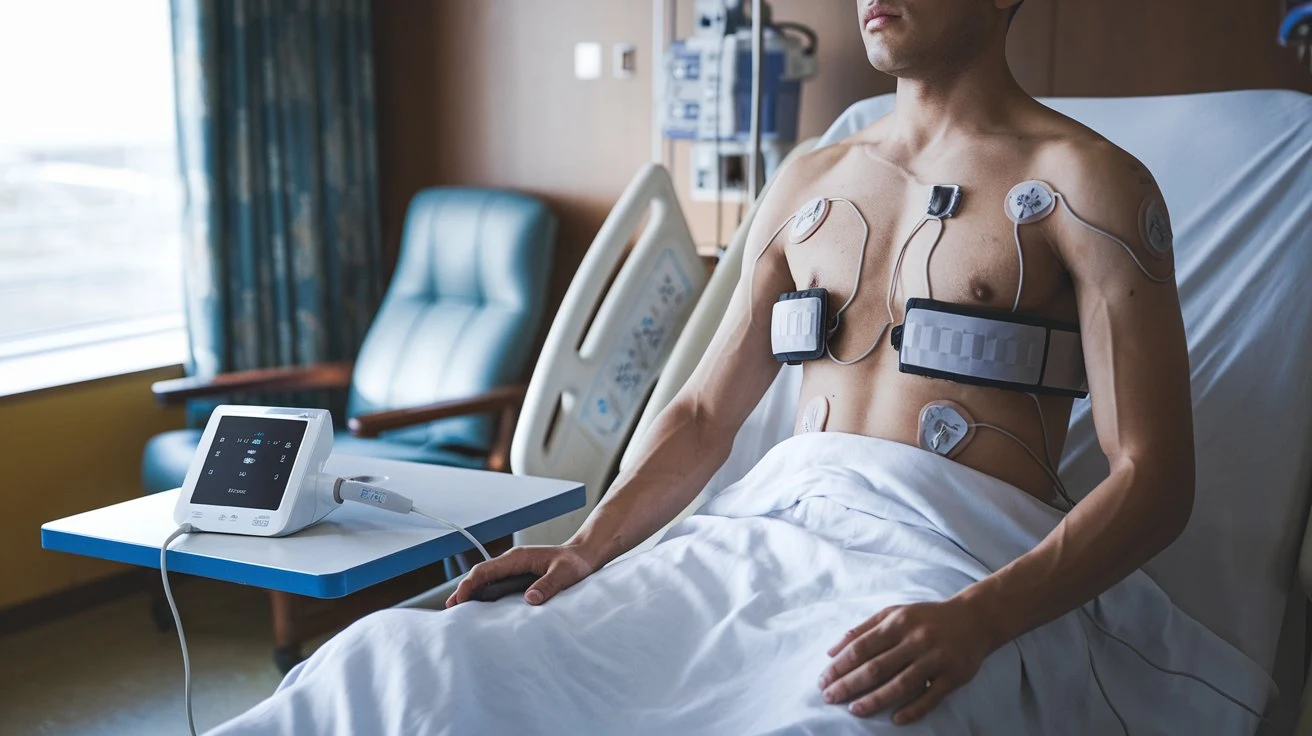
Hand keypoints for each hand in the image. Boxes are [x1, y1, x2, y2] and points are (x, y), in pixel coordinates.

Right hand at [445, 544, 597, 607]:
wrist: (584, 556)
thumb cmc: (574, 563)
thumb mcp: (565, 574)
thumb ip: (548, 584)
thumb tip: (530, 598)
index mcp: (518, 558)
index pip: (485, 569)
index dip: (469, 584)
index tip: (459, 599)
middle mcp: (512, 562)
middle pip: (480, 575)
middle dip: (464, 590)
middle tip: (450, 610)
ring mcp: (514, 569)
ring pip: (486, 580)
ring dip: (472, 594)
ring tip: (459, 612)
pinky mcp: (518, 577)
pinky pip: (495, 585)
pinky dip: (484, 595)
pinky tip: (480, 609)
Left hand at [818, 599, 997, 724]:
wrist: (974, 620)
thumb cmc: (926, 618)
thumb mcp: (893, 613)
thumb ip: (862, 629)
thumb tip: (831, 651)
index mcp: (898, 623)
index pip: (862, 647)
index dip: (840, 665)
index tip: (823, 680)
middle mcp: (916, 640)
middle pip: (877, 667)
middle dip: (849, 684)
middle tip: (829, 698)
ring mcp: (936, 659)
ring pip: (901, 684)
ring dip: (875, 699)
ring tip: (854, 710)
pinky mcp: (953, 676)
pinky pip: (930, 697)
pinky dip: (912, 710)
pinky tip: (894, 720)